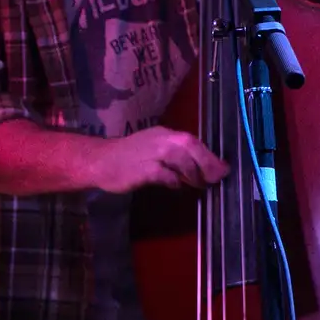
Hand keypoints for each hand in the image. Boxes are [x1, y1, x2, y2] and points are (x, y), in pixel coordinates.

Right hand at [93, 125, 229, 194]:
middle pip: (190, 145)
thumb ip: (174, 157)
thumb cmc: (126, 158)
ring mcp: (150, 153)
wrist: (98, 161)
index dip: (209, 155)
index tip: (222, 168)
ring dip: (193, 172)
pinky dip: (175, 181)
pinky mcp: (143, 169)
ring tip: (198, 184)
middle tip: (217, 178)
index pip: (192, 141)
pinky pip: (165, 174)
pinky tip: (175, 186)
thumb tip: (198, 169)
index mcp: (163, 134)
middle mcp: (159, 139)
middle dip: (207, 162)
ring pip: (180, 158)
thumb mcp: (152, 150)